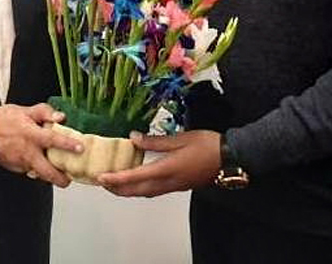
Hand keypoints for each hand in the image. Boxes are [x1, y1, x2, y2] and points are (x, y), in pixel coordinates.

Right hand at [0, 103, 82, 187]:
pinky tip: (42, 164)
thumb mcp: (25, 110)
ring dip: (50, 176)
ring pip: (39, 174)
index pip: (52, 140)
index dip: (67, 144)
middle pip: (46, 172)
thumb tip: (60, 117)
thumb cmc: (4, 120)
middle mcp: (28, 152)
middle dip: (59, 179)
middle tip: (69, 179)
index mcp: (31, 135)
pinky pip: (30, 170)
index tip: (80, 148)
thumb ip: (44, 112)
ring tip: (59, 174)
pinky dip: (38, 170)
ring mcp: (21, 162)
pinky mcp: (16, 168)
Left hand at [98, 130, 220, 196]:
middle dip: (117, 189)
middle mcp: (168, 182)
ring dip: (127, 190)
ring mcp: (173, 186)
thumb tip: (133, 138)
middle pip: (137, 191)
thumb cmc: (207, 145)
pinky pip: (153, 191)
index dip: (117, 178)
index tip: (101, 177)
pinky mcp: (178, 186)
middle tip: (101, 182)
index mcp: (167, 169)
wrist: (230, 158)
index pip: (136, 177)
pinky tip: (136, 180)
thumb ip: (155, 141)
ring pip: (145, 193)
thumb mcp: (180, 138)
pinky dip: (140, 187)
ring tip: (114, 183)